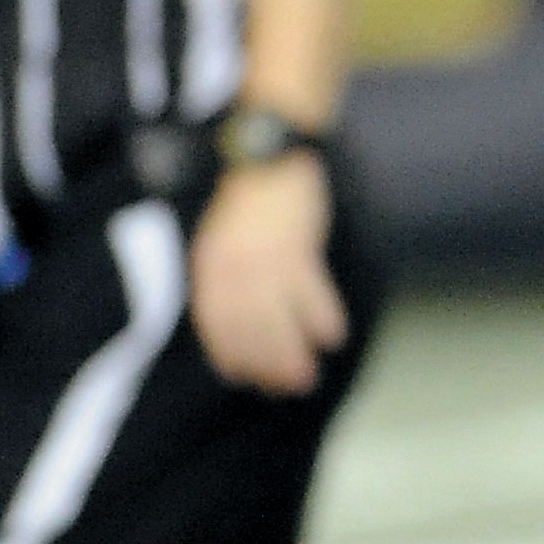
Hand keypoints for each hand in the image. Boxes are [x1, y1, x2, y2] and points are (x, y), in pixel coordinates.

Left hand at [188, 156, 349, 394]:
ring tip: (309, 375)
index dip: (232, 355)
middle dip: (267, 364)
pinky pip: (310, 292)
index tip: (247, 379)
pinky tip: (332, 336)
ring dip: (293, 352)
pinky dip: (320, 317)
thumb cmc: (248, 203)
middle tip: (288, 387)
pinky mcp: (295, 247)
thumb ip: (226, 279)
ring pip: (278, 319)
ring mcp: (264, 258)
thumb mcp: (223, 241)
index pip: (218, 324)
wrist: (267, 156)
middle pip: (249, 329)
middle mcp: (234, 268)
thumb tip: (241, 324)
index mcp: (211, 266)